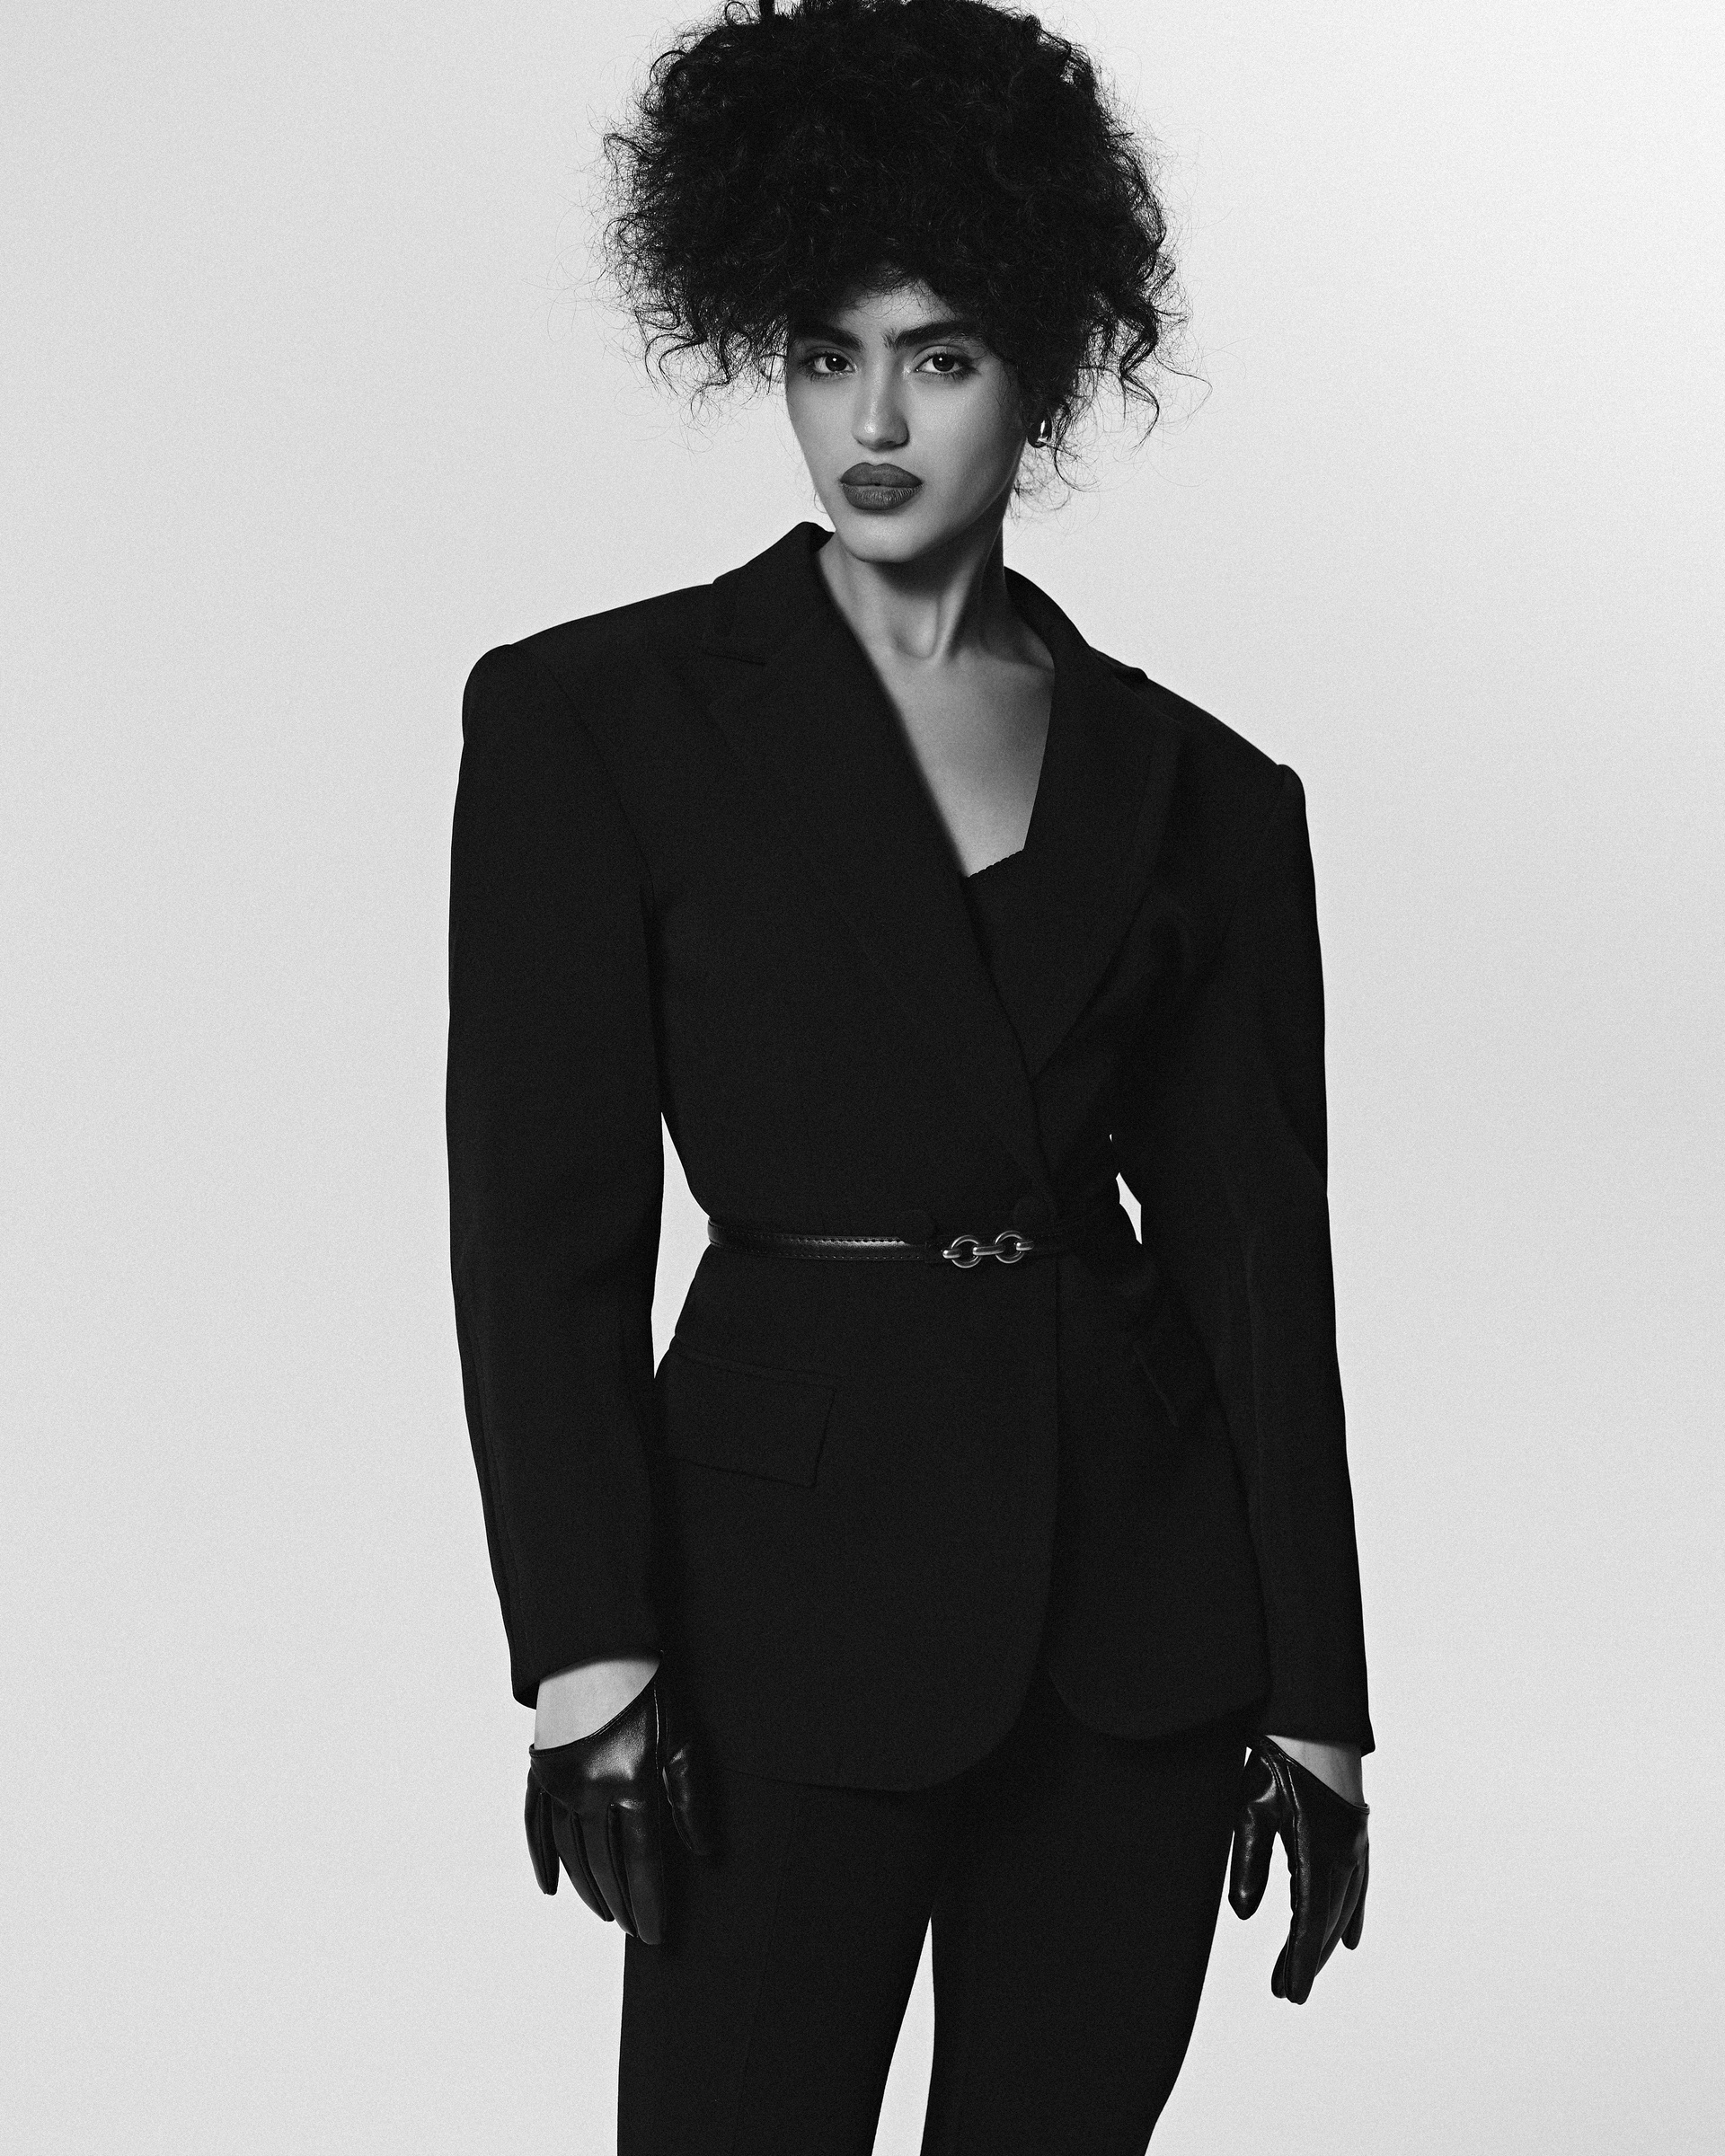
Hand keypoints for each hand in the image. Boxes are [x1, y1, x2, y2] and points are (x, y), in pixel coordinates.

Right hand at [525, 1669, 715, 1944]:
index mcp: (632, 1782)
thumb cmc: (650, 1691)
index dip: (648, 1904)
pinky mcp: (540, 1770)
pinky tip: (550, 1888)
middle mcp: (590, 1789)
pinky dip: (541, 1860)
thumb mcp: (682, 1738)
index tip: (655, 1936)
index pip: (641, 1863)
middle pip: (604, 1866)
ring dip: (587, 1888)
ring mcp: (559, 1782)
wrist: (596, 1648)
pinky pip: (535, 1827)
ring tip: (606, 1912)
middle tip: (633, 1928)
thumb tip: (703, 1852)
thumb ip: (690, 1799)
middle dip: (621, 1903)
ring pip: (570, 1853)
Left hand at [1229, 1735, 1368, 2002]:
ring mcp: (1355, 1841)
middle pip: (1328, 1921)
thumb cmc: (1274, 1757)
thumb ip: (1248, 1861)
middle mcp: (1345, 1851)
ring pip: (1344, 1906)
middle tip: (1287, 1992)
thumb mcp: (1250, 1806)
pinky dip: (1351, 1914)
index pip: (1309, 1921)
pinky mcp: (1355, 1830)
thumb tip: (1242, 1914)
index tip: (1290, 1994)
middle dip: (1308, 1959)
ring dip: (1325, 1941)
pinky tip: (1349, 1938)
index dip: (1300, 1962)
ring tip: (1303, 1970)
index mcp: (1318, 1848)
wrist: (1311, 1714)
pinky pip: (1358, 1885)